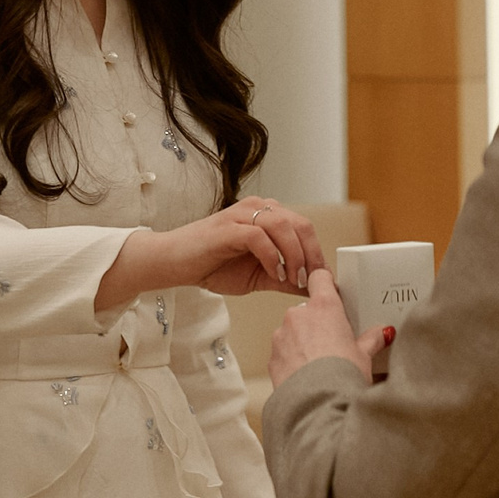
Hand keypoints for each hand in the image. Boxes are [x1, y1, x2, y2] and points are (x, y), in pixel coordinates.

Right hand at [95, 197, 328, 313]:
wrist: (174, 264)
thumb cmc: (212, 266)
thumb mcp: (257, 276)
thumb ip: (283, 278)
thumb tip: (312, 289)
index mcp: (267, 216)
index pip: (304, 228)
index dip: (317, 254)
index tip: (325, 281)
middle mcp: (257, 209)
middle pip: (299, 224)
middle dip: (312, 255)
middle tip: (314, 281)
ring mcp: (241, 215)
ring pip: (283, 226)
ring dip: (294, 256)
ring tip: (294, 279)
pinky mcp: (227, 227)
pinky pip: (259, 236)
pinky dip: (272, 256)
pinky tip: (274, 274)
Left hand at [268, 267, 393, 389]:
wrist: (317, 407)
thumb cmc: (341, 377)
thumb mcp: (364, 356)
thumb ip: (371, 340)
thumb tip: (383, 333)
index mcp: (324, 307)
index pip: (320, 278)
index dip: (326, 284)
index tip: (332, 293)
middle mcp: (298, 315)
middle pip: (307, 309)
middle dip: (317, 323)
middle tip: (333, 341)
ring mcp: (281, 335)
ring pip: (292, 331)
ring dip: (302, 341)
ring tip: (319, 363)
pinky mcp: (272, 357)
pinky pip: (283, 352)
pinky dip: (292, 359)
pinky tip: (306, 375)